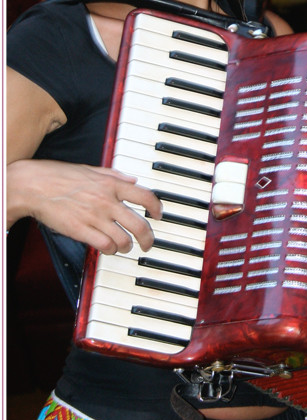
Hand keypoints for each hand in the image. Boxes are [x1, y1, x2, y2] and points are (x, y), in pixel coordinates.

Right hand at [7, 159, 161, 254]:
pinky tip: (108, 247)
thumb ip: (114, 175)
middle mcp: (107, 201)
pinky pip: (105, 246)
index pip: (145, 196)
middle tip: (148, 243)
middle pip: (140, 225)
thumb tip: (133, 181)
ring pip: (124, 240)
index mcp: (111, 184)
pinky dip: (110, 250)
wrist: (34, 185)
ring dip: (127, 246)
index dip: (157, 208)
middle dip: (148, 238)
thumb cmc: (60, 176)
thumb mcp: (91, 169)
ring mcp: (94, 217)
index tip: (158, 215)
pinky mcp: (81, 231)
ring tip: (125, 246)